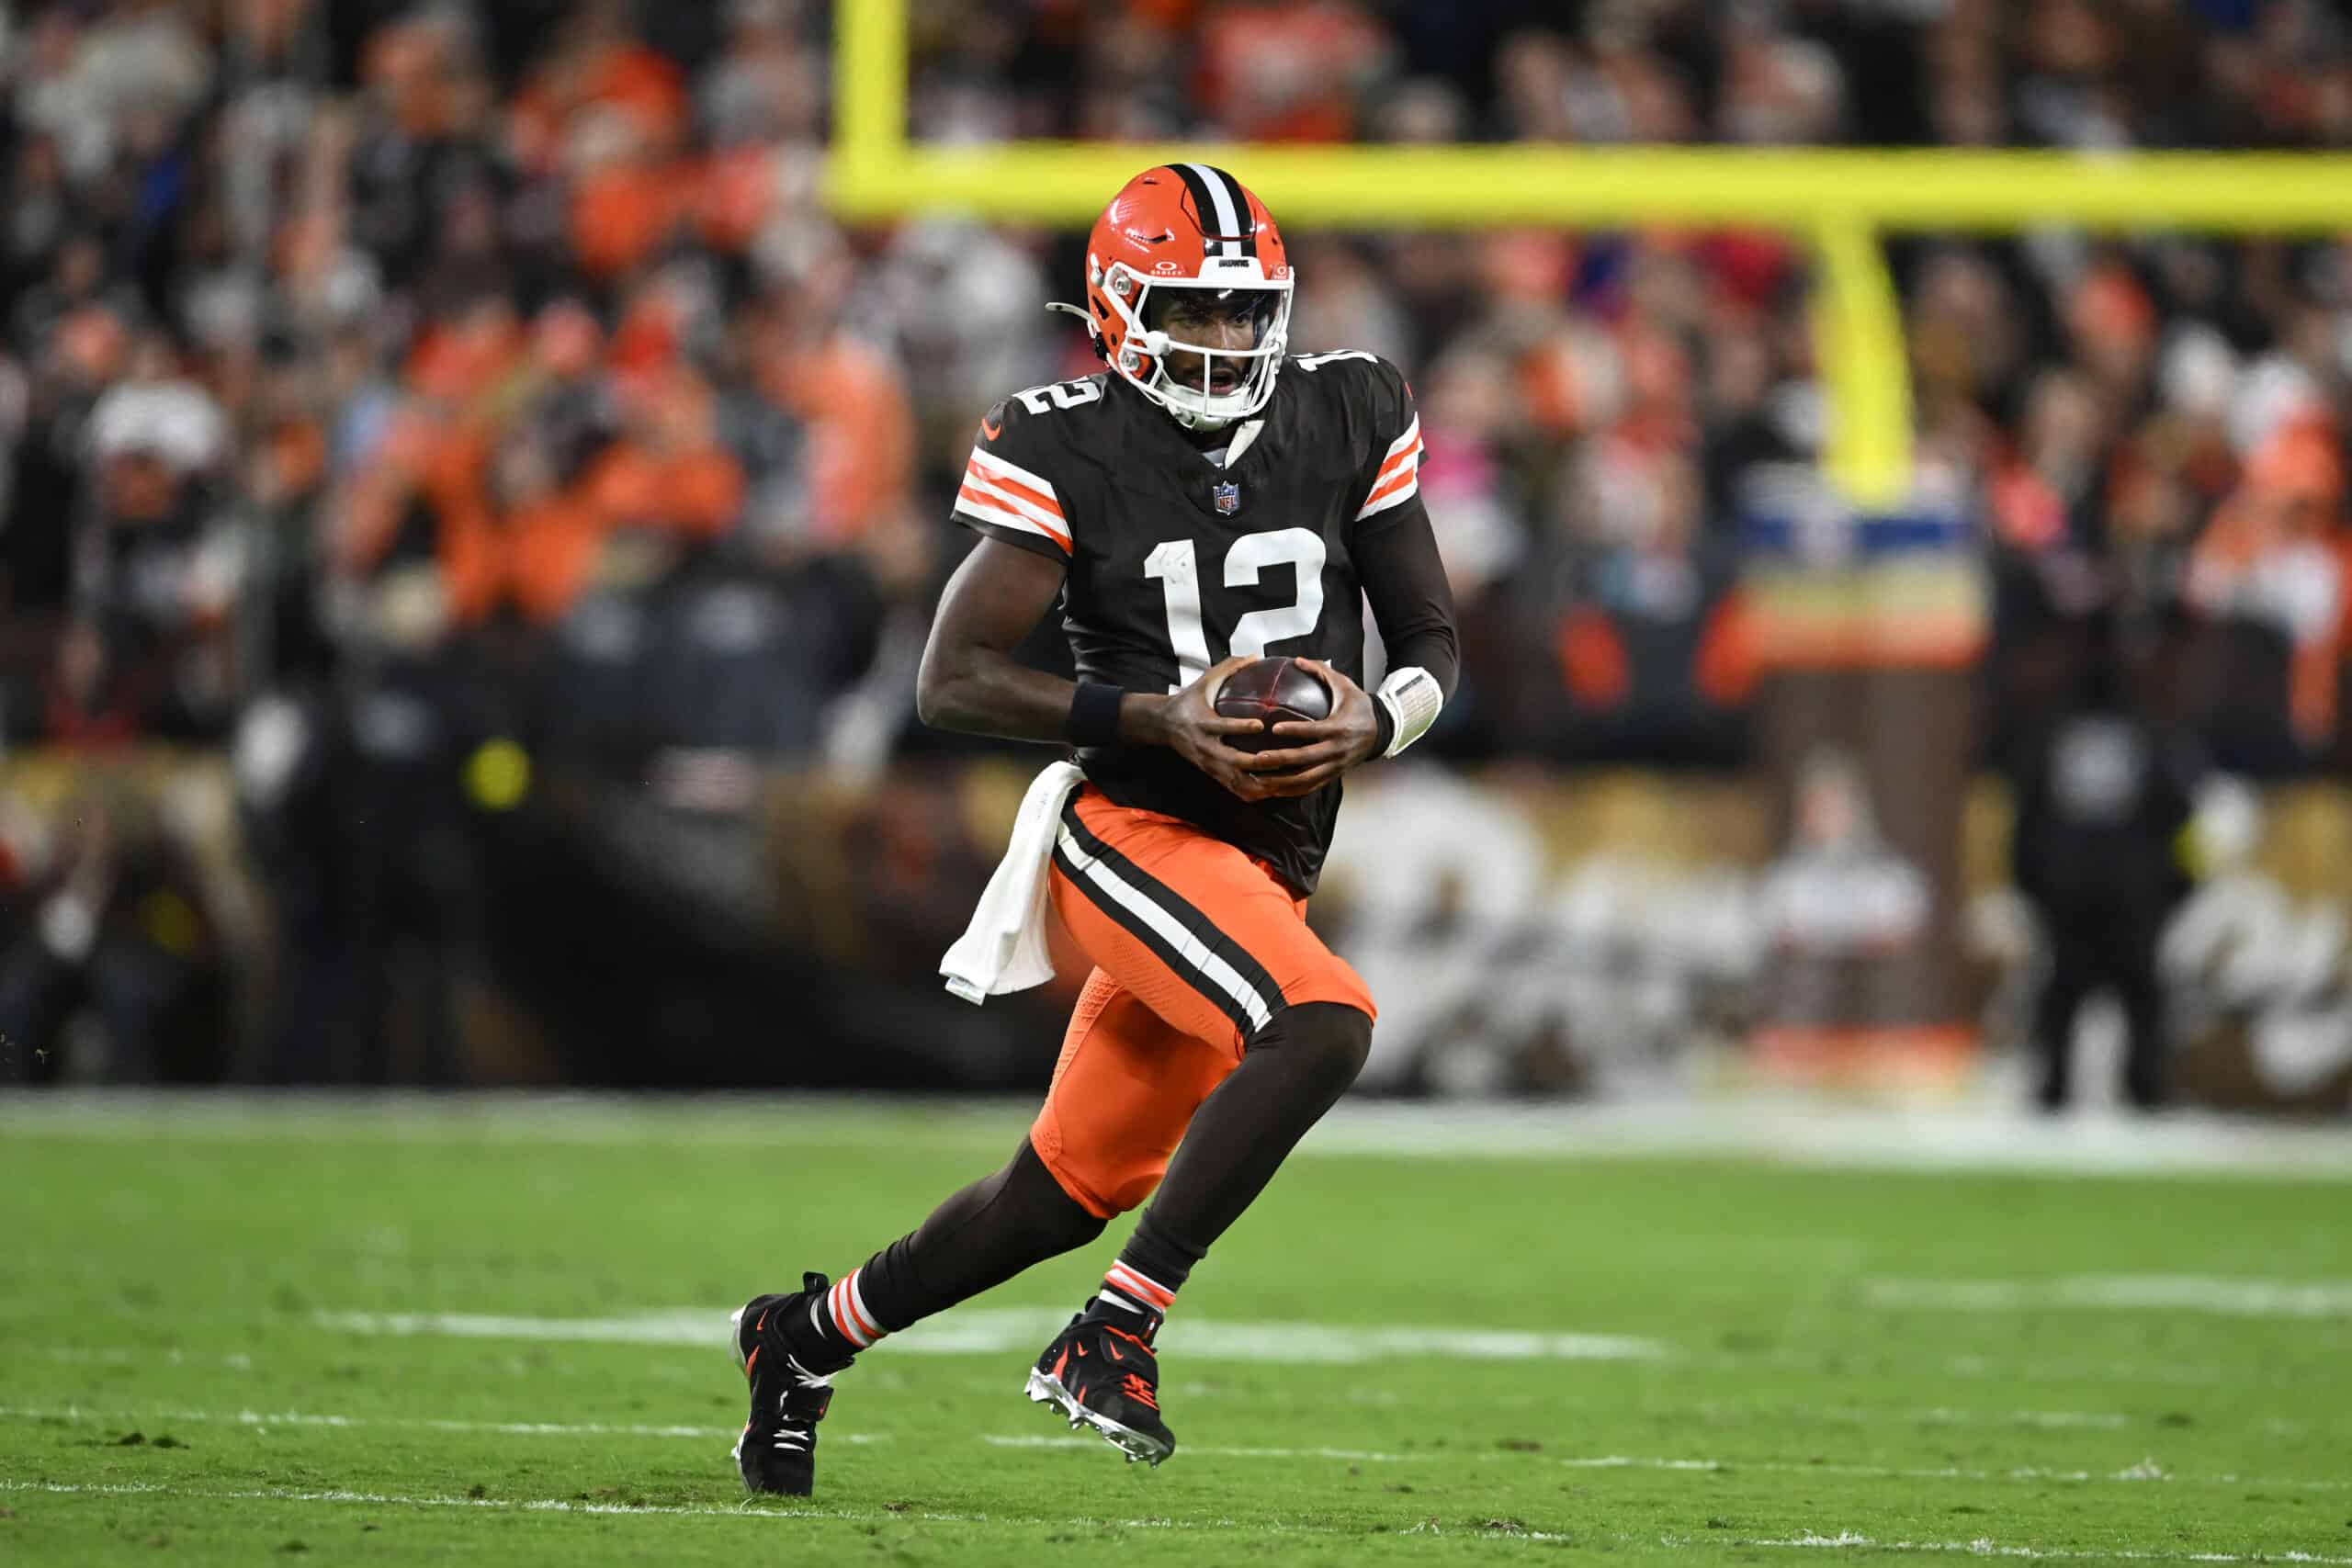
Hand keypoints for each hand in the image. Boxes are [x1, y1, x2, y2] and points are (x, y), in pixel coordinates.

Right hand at [1155, 655, 1277, 799]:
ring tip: (1282, 780)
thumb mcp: (1205, 681)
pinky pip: (1233, 789)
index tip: (1261, 725)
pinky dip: (1252, 793)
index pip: (1222, 727)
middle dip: (1257, 763)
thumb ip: (1230, 668)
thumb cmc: (1189, 699)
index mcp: (1202, 722)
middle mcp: (1205, 746)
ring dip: (1258, 783)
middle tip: (1281, 759)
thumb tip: (1256, 655)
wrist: (1162, 724)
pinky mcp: (1211, 774)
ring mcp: (1208, 763)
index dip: (1241, 728)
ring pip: (1235, 781)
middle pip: (1232, 761)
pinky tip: (1272, 791)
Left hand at [1236, 658, 1377, 797]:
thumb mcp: (1345, 686)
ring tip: (1259, 778)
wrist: (1381, 731)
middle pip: (1306, 759)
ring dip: (1282, 781)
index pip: (1314, 731)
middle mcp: (1337, 750)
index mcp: (1339, 728)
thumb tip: (1297, 659)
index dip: (1294, 731)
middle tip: (1258, 758)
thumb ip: (1321, 671)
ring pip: (1306, 779)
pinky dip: (1292, 790)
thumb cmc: (1359, 706)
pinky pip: (1311, 787)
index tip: (1273, 728)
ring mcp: (1335, 766)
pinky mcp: (1334, 775)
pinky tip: (1273, 789)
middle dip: (1281, 760)